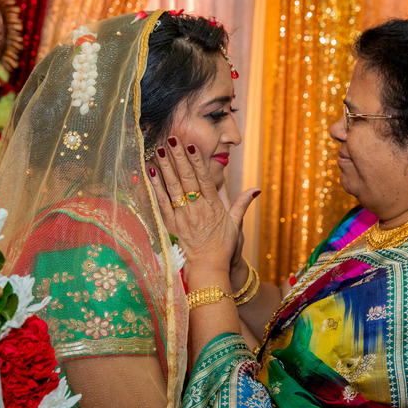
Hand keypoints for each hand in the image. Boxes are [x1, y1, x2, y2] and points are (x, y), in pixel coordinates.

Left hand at [149, 136, 258, 273]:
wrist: (209, 268)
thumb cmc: (223, 246)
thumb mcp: (235, 224)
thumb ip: (242, 203)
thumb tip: (256, 189)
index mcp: (213, 206)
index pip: (204, 179)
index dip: (197, 161)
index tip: (191, 146)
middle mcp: (198, 209)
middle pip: (187, 179)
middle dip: (178, 158)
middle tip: (172, 139)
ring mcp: (183, 217)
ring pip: (173, 188)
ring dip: (165, 167)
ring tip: (159, 149)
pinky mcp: (171, 225)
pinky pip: (162, 203)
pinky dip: (156, 188)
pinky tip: (150, 173)